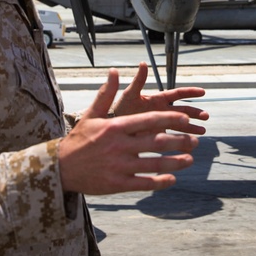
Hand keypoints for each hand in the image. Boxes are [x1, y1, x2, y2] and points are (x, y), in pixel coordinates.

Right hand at [58, 68, 199, 194]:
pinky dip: (160, 182)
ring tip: (190, 159)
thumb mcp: (91, 115)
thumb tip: (113, 71)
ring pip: (155, 164)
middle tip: (195, 141)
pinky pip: (144, 183)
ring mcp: (119, 166)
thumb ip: (106, 94)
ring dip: (176, 162)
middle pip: (157, 142)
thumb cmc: (78, 140)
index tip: (186, 119)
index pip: (149, 120)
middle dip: (180, 141)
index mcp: (116, 126)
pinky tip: (172, 179)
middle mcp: (119, 145)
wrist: (59, 168)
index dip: (171, 119)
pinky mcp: (117, 184)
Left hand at [108, 63, 208, 135]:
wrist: (112, 129)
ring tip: (202, 132)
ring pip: (180, 125)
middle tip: (206, 116)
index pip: (177, 94)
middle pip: (182, 110)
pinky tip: (189, 147)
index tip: (203, 92)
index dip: (190, 92)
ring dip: (191, 128)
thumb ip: (138, 81)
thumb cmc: (119, 109)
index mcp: (157, 99)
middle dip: (195, 113)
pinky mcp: (158, 136)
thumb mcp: (129, 95)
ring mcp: (161, 124)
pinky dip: (181, 142)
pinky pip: (172, 139)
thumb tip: (143, 64)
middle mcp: (161, 111)